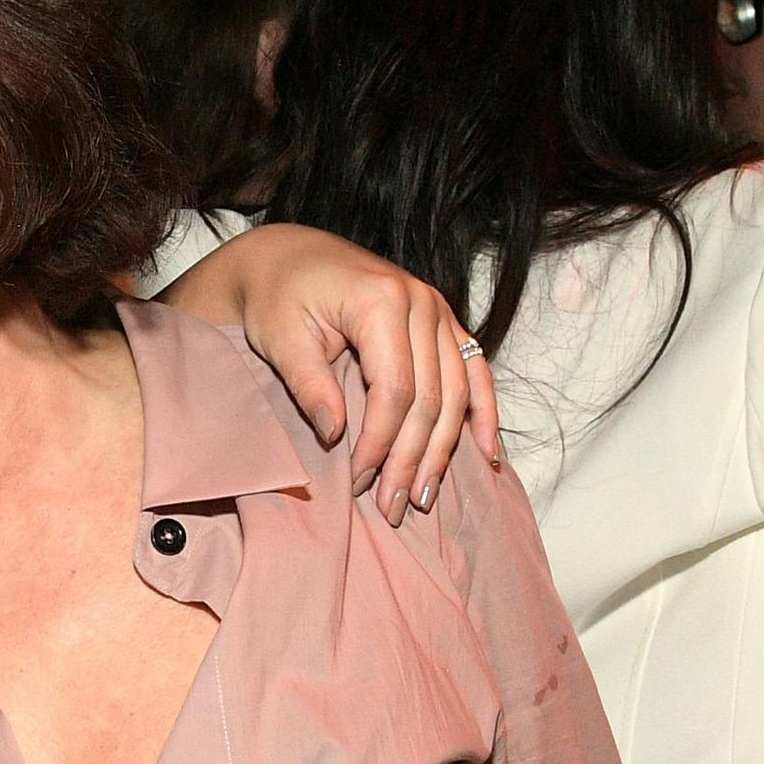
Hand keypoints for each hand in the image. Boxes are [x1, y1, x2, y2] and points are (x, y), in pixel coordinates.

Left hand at [160, 222, 497, 521]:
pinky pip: (474, 369)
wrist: (286, 257)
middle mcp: (421, 301)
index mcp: (382, 300)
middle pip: (431, 397)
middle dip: (411, 458)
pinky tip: (486, 453)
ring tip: (423, 496)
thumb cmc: (277, 296)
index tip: (361, 481)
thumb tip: (335, 437)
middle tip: (393, 507)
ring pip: (457, 392)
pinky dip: (483, 412)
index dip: (380, 442)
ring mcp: (438, 309)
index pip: (395, 390)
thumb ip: (309, 385)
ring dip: (444, 450)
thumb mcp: (280, 338)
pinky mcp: (443, 320)